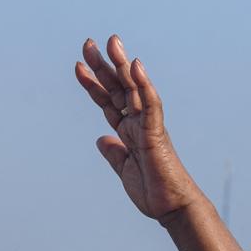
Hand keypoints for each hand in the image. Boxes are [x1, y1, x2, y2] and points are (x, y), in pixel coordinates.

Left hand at [74, 35, 203, 221]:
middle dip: (103, 65)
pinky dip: (144, 85)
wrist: (172, 208)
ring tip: (111, 43)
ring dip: (122, 65)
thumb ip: (114, 152)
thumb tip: (101, 139)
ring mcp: (148, 125)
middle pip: (118, 88)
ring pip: (134, 89)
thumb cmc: (153, 191)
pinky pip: (151, 105)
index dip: (92, 83)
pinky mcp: (157, 133)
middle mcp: (138, 122)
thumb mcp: (123, 170)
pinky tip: (136, 67)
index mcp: (128, 130)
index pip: (106, 101)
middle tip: (88, 42)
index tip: (78, 65)